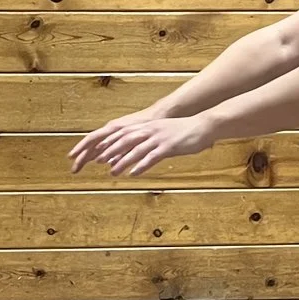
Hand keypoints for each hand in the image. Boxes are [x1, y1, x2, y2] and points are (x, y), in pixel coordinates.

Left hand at [69, 111, 215, 176]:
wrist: (203, 126)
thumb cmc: (183, 132)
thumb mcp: (162, 134)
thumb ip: (148, 142)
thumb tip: (136, 153)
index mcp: (146, 127)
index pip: (121, 133)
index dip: (107, 142)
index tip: (95, 151)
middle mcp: (149, 131)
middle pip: (124, 140)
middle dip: (109, 151)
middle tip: (97, 162)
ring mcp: (158, 138)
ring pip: (136, 150)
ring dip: (123, 161)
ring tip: (113, 172)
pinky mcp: (168, 146)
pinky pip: (152, 157)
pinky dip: (142, 165)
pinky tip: (134, 173)